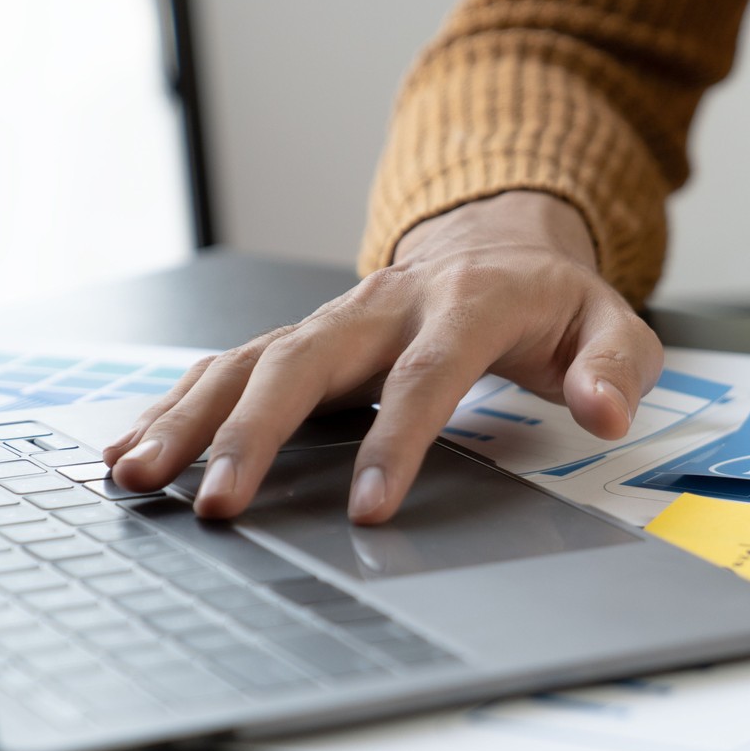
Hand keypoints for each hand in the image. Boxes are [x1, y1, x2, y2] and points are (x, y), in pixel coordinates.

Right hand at [103, 191, 661, 523]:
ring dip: (190, 419)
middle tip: (217, 503)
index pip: (426, 376)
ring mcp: (335, 318)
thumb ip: (615, 368)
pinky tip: (134, 447)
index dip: (395, 442)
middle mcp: (385, 304)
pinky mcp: (305, 335)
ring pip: (249, 360)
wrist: (502, 241)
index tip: (368, 510)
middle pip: (304, 360)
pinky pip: (230, 365)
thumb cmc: (556, 301)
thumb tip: (604, 412)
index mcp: (467, 303)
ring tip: (138, 478)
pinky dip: (177, 405)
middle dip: (253, 433)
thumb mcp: (614, 325)